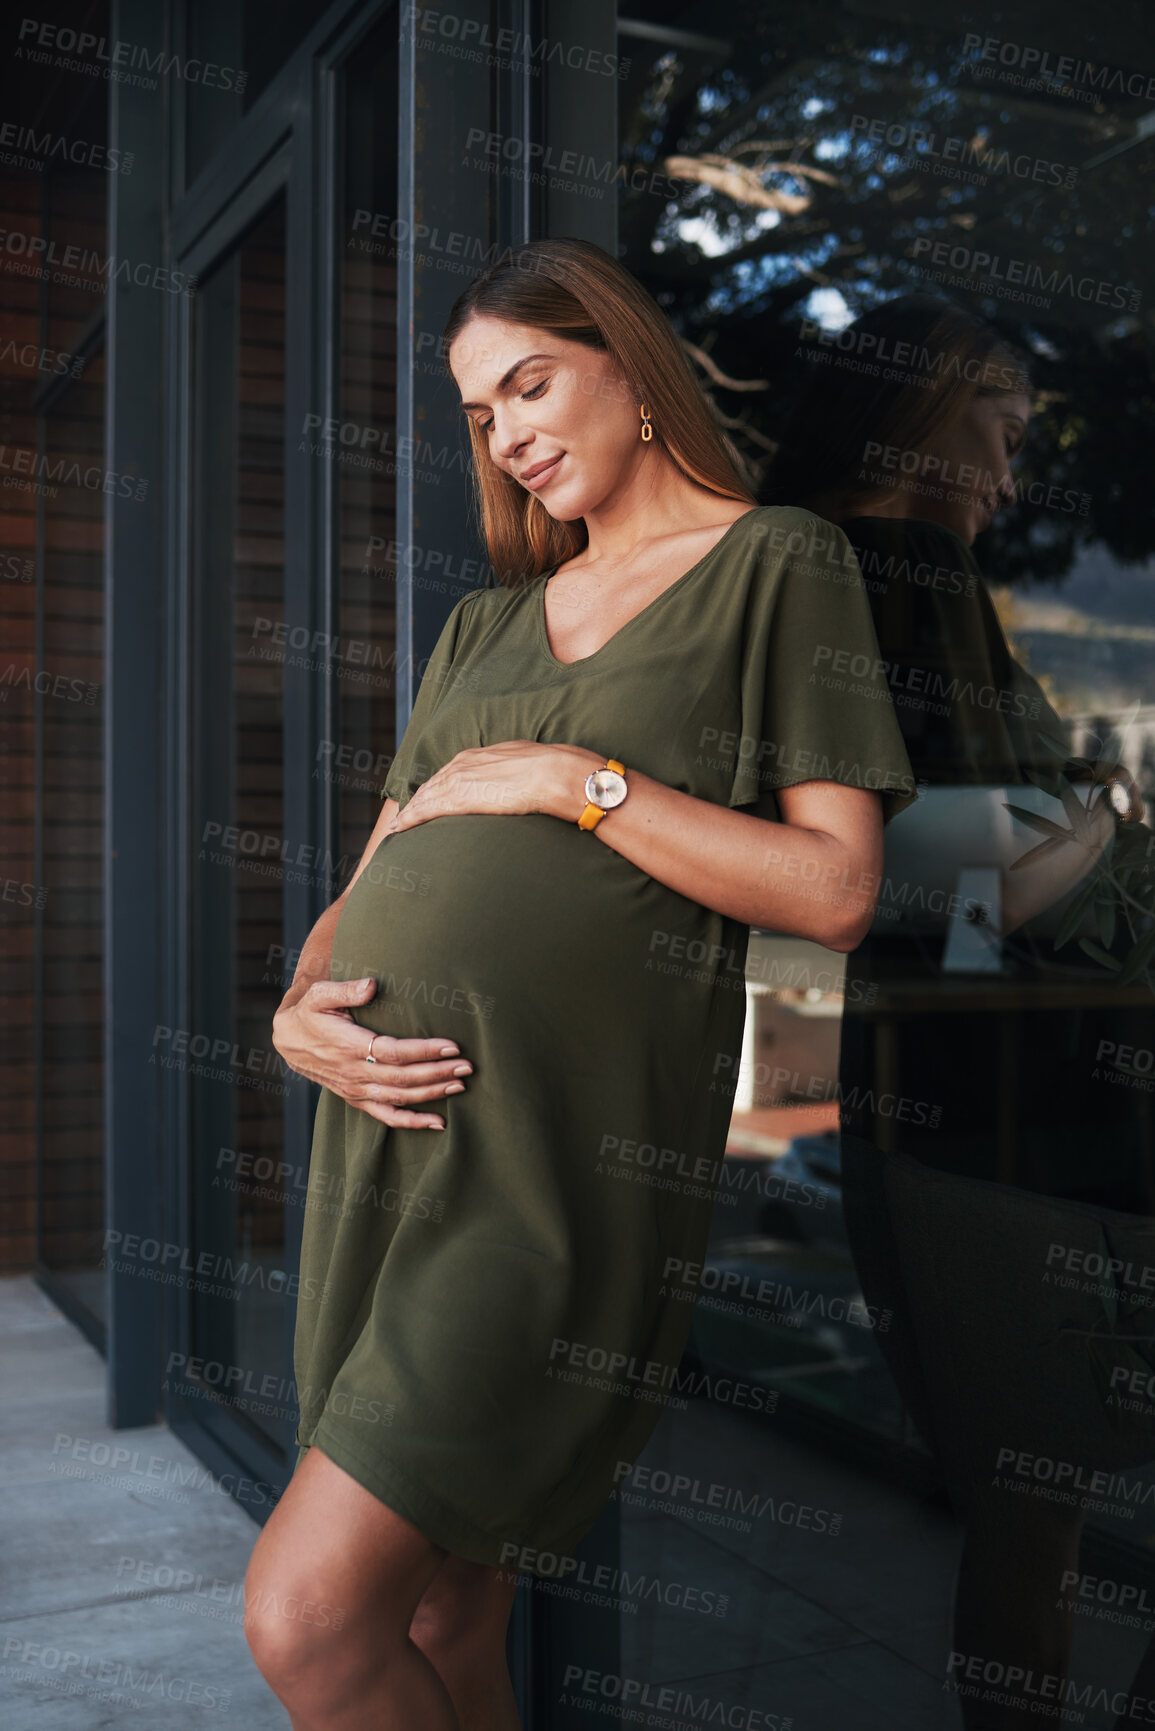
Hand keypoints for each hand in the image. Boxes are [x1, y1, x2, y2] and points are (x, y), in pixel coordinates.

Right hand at [271, 976, 472, 1128]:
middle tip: (467, 1067)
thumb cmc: (310, 1012)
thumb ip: (345, 990)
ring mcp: (357, 1090)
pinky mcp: (358, 1100)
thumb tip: (371, 986)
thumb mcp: (320, 994)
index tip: (451, 1046)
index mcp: (349, 1046)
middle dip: (438, 1073)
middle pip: (403, 1078)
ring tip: (461, 1086)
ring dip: (433, 1094)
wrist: (289, 1040)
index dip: (424, 1051)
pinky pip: (387, 1116)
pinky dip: (413, 1122)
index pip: (394, 1053)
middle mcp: (355, 1073)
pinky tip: (439, 1122)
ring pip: (400, 1098)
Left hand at [383, 740, 601, 833]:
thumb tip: (527, 783)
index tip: (431, 797)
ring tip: (398, 825)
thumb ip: (520, 773)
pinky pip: (424, 810)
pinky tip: (398, 828)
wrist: (556, 774)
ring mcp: (458, 780)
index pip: (452, 772)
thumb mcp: (532, 764)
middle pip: (433, 783)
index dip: (439, 787)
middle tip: (406, 815)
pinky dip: (409, 819)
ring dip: (410, 811)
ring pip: (425, 796)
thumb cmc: (555, 770)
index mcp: (482, 755)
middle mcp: (464, 763)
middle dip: (420, 798)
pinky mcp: (456, 799)